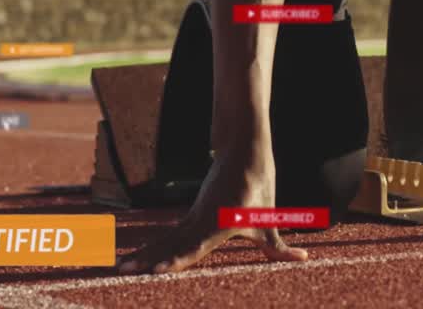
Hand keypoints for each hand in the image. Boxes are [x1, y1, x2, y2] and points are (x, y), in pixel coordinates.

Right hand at [117, 151, 307, 273]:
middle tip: (123, 272)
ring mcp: (194, 216)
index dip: (176, 257)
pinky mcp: (191, 215)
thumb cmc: (259, 186)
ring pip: (165, 238)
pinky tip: (136, 260)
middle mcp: (202, 219)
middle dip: (148, 259)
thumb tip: (302, 260)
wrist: (243, 151)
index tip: (157, 268)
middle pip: (171, 242)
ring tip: (120, 269)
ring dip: (144, 254)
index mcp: (221, 221)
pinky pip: (169, 234)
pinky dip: (153, 246)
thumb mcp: (268, 219)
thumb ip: (277, 246)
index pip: (194, 244)